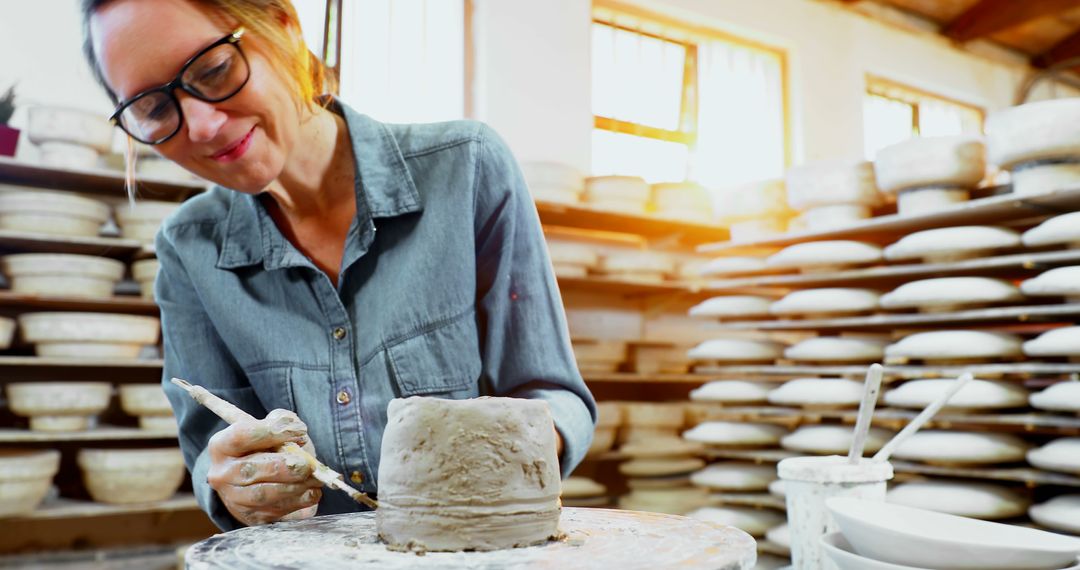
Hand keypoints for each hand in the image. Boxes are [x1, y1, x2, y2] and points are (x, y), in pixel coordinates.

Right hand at [207, 409, 323, 525]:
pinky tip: (311, 492)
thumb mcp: (273, 428)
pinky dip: (299, 501)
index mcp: (222, 446)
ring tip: (314, 478)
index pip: (241, 435)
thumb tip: (294, 428)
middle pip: (250, 470)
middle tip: (307, 465)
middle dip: (285, 467)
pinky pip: (275, 511)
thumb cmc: (270, 448)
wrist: (265, 479)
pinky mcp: (250, 517)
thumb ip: (282, 420)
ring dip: (295, 486)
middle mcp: (221, 474)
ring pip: (263, 495)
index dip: (272, 432)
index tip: (300, 431)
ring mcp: (233, 499)